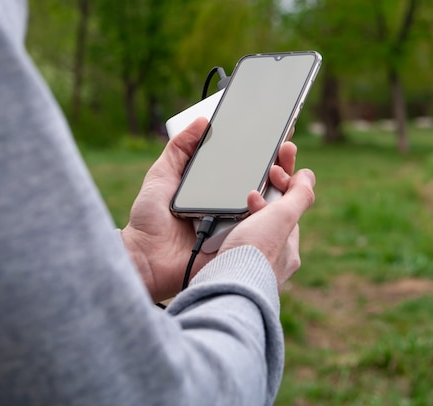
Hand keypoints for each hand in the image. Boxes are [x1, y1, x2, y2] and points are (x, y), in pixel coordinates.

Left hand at [121, 117, 303, 300]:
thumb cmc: (151, 220)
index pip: (247, 165)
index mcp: (217, 188)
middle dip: (281, 163)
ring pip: (271, 204)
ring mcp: (239, 224)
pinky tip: (270, 196)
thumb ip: (180, 149)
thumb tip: (202, 121)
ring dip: (281, 185)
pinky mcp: (240, 243)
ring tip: (279, 169)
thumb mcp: (162, 175)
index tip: (278, 132)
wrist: (146, 257)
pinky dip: (269, 214)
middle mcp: (232, 205)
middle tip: (286, 148)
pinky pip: (261, 229)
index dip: (265, 151)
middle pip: (266, 182)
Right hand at [220, 167, 315, 289]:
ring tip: (226, 211)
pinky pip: (225, 250)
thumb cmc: (255, 254)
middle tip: (246, 194)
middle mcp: (271, 266)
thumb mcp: (283, 217)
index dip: (280, 189)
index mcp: (288, 252)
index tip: (268, 177)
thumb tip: (309, 177)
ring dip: (235, 221)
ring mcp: (248, 272)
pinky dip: (220, 238)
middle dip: (256, 205)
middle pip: (265, 224)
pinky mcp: (226, 277)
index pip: (287, 213)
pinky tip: (211, 233)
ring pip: (244, 238)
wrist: (225, 289)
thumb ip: (299, 196)